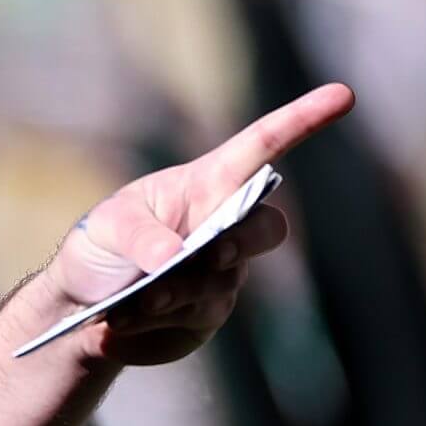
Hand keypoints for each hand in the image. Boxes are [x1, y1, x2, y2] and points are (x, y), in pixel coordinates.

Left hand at [48, 82, 355, 366]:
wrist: (82, 302)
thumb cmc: (103, 245)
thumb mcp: (108, 226)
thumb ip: (140, 236)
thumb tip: (173, 260)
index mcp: (209, 184)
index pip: (265, 146)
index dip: (304, 120)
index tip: (343, 95)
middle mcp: (226, 228)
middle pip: (267, 229)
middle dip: (244, 241)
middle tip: (210, 255)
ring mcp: (222, 276)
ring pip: (219, 286)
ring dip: (173, 296)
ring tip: (128, 306)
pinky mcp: (204, 320)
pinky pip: (190, 325)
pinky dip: (151, 327)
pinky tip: (115, 331)